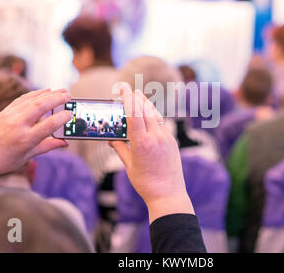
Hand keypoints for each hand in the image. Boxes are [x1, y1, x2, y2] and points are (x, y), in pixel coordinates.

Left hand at [0, 89, 72, 188]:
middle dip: (57, 99)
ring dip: (49, 93)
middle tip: (69, 96)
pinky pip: (23, 99)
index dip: (62, 118)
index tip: (71, 114)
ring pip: (33, 99)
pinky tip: (45, 91)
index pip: (49, 124)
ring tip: (62, 90)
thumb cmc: (3, 160)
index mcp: (26, 140)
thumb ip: (48, 146)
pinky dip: (35, 94)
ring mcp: (10, 116)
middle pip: (41, 106)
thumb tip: (65, 142)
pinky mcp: (5, 111)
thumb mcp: (27, 157)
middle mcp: (18, 125)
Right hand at [110, 85, 193, 222]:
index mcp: (142, 143)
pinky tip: (148, 113)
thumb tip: (110, 139)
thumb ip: (119, 148)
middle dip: (136, 98)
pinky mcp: (172, 142)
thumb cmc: (145, 183)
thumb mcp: (128, 165)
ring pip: (155, 115)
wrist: (168, 194)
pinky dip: (153, 115)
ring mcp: (166, 138)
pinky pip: (161, 123)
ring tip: (138, 95)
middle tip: (128, 89)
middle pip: (145, 111)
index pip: (134, 115)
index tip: (124, 89)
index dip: (128, 99)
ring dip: (145, 104)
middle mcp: (155, 137)